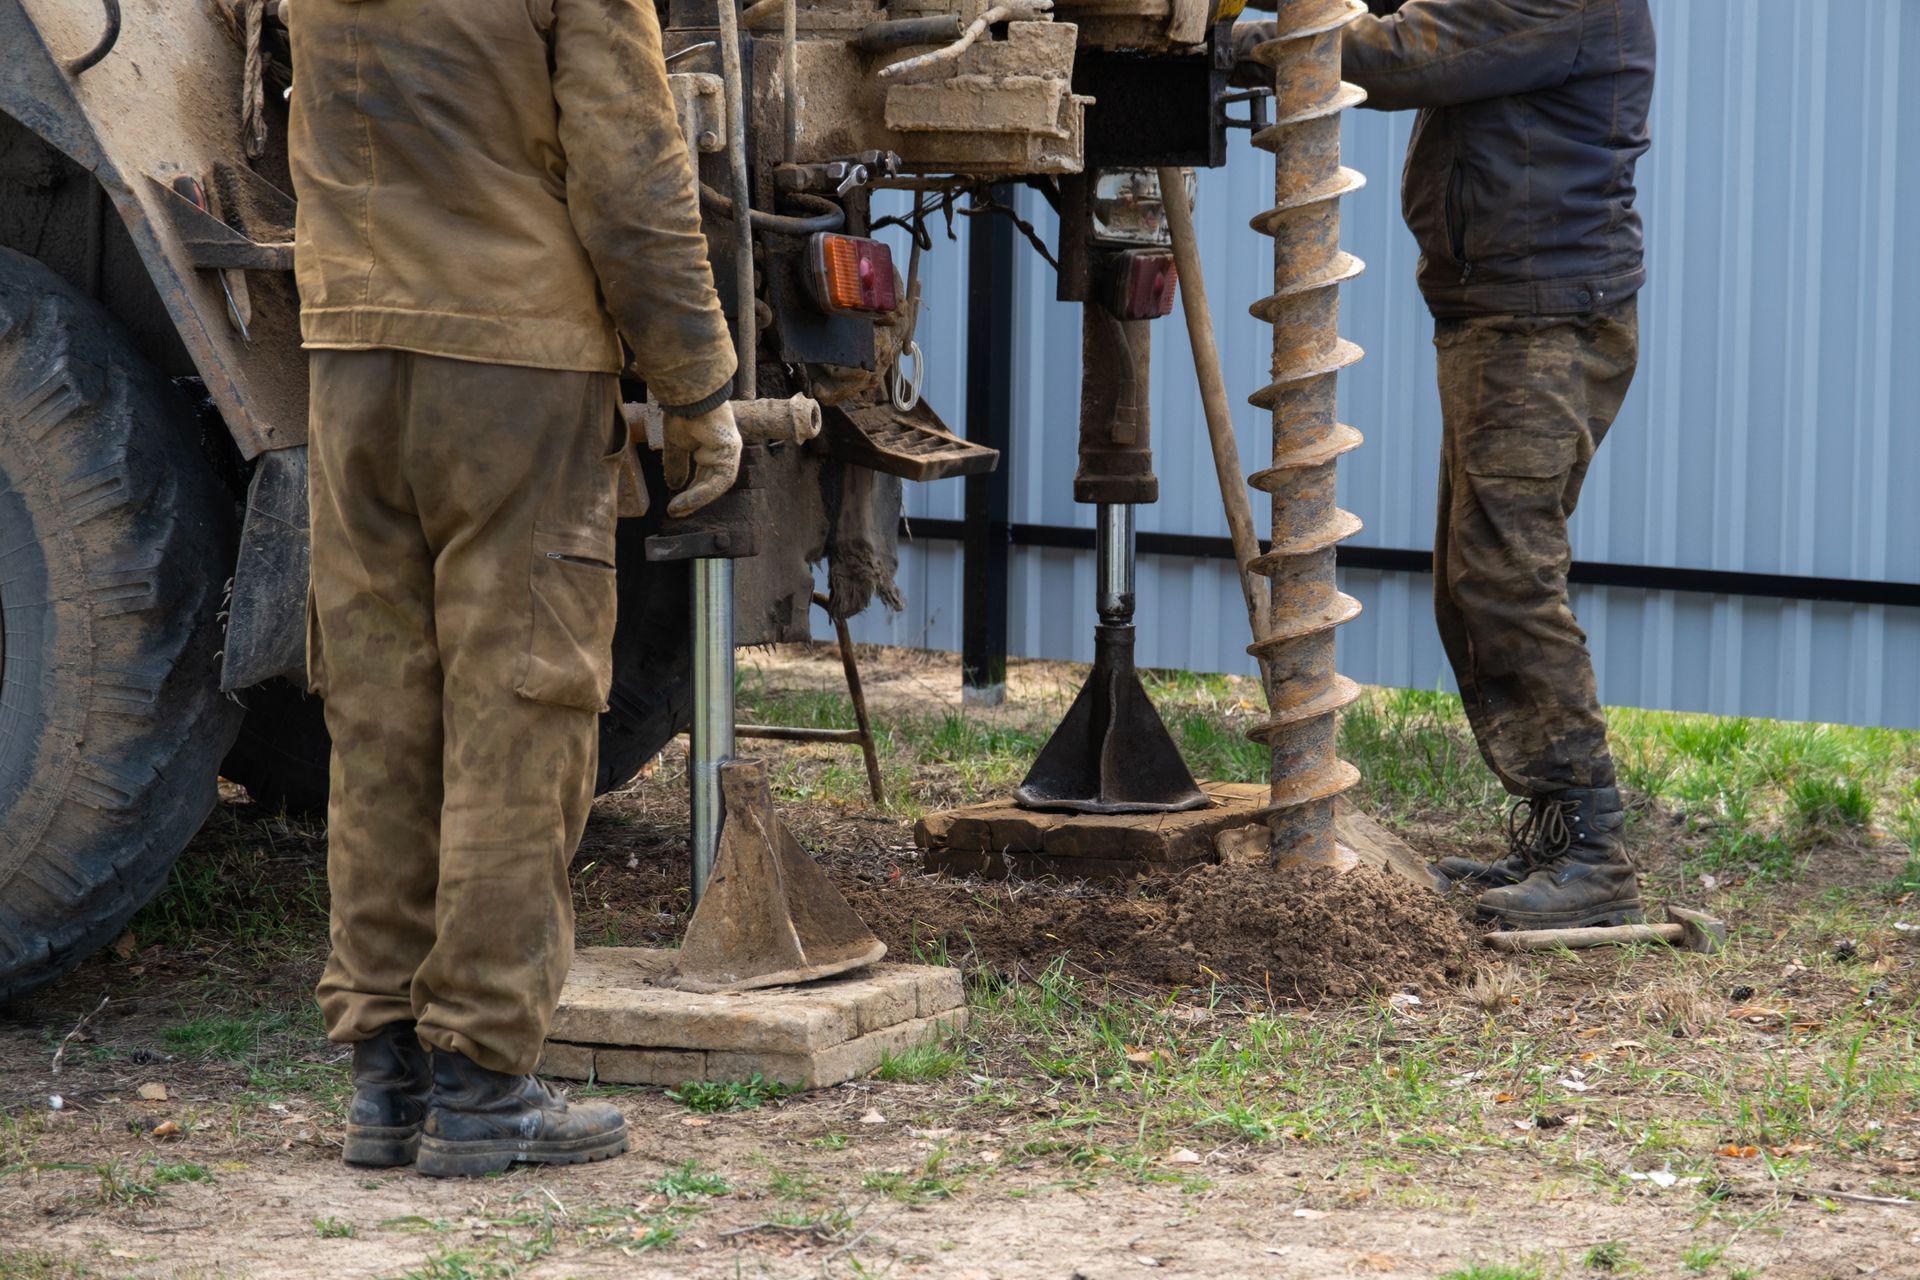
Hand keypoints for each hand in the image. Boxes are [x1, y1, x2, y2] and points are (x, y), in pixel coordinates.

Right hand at [661, 401, 741, 516]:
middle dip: (694, 500)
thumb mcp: (677, 444)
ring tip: (679, 510)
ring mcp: (730, 451)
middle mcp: (725, 450)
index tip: (678, 505)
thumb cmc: (684, 412)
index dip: (693, 491)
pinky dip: (702, 493)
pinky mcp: (731, 451)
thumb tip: (673, 486)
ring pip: (716, 485)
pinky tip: (687, 500)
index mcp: (714, 447)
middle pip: (712, 482)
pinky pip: (719, 480)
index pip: (705, 475)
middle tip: (677, 512)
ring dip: (697, 500)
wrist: (688, 396)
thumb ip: (677, 465)